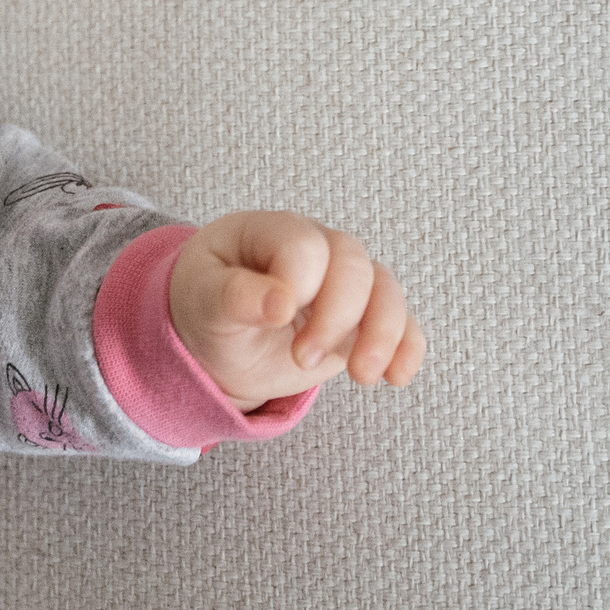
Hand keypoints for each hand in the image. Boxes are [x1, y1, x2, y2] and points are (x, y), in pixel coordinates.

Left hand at [168, 211, 427, 407]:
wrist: (216, 339)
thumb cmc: (206, 305)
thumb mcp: (202, 300)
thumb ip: (234, 295)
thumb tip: (280, 303)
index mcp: (269, 231)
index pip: (304, 244)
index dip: (299, 283)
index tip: (277, 320)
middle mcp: (316, 248)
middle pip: (353, 263)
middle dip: (338, 314)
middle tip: (302, 358)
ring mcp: (343, 282)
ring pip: (386, 290)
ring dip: (382, 334)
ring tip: (362, 377)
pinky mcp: (363, 318)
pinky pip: (402, 322)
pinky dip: (407, 348)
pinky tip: (397, 377)